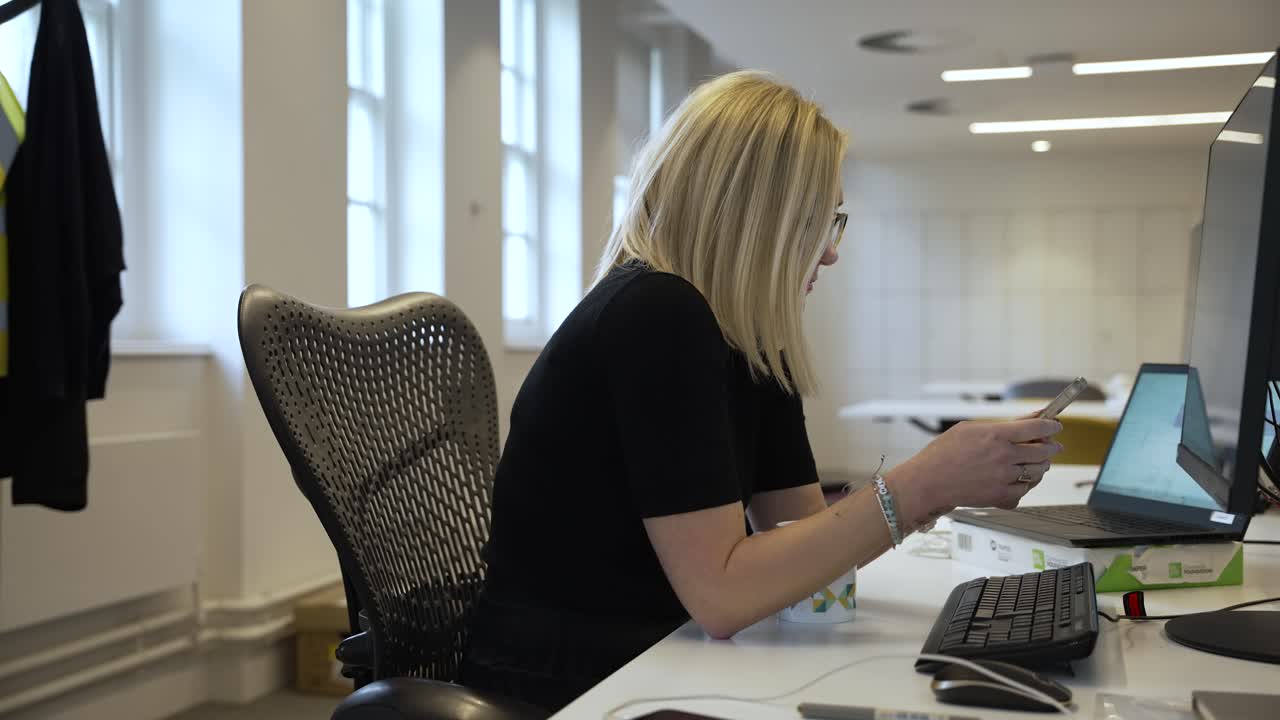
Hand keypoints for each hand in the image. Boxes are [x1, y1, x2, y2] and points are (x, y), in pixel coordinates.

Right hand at [887, 418, 1063, 522]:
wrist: (928, 482)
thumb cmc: (943, 454)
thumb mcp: (970, 429)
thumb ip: (1003, 425)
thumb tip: (1028, 420)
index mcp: (996, 435)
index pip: (1038, 427)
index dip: (1051, 425)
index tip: (1055, 425)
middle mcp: (1004, 456)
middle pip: (1044, 450)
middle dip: (1050, 446)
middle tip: (1049, 445)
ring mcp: (1004, 478)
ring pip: (1039, 471)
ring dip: (1040, 465)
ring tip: (1033, 462)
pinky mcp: (1002, 497)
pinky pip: (1026, 490)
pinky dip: (1026, 484)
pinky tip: (1019, 479)